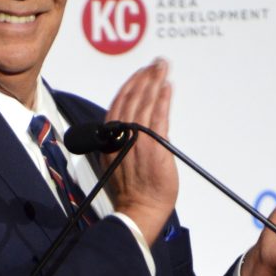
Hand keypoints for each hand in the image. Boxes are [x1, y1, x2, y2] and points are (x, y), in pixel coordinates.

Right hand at [104, 58, 178, 245]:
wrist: (139, 212)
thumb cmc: (131, 194)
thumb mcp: (117, 163)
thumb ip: (124, 142)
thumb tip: (134, 129)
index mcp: (109, 140)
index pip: (118, 104)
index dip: (130, 86)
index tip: (140, 74)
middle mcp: (121, 137)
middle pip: (131, 99)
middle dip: (144, 77)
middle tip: (155, 64)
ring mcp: (137, 141)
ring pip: (144, 104)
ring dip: (154, 82)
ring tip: (162, 67)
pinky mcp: (153, 147)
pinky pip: (158, 117)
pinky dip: (162, 100)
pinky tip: (166, 87)